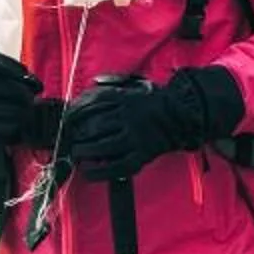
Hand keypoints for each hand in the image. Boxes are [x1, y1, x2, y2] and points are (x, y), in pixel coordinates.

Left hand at [64, 67, 241, 182]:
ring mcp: (138, 137)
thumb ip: (117, 82)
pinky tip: (88, 172)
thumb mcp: (139, 84)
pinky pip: (117, 166)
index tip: (67, 119)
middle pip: (96, 126)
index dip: (76, 111)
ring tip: (77, 153)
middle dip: (78, 134)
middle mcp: (132, 117)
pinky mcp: (144, 155)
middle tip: (70, 138)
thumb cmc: (158, 102)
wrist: (186, 117)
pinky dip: (100, 172)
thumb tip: (94, 81)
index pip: (94, 103)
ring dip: (85, 152)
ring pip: (104, 146)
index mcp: (129, 98)